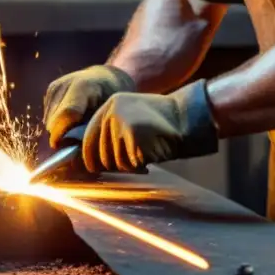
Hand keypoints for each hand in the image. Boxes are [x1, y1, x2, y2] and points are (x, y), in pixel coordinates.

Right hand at [43, 64, 135, 147]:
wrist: (106, 77)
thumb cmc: (112, 99)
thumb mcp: (108, 112)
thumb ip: (92, 129)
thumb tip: (75, 156)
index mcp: (83, 86)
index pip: (67, 114)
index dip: (62, 134)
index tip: (62, 149)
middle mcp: (65, 84)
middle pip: (54, 120)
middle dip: (61, 136)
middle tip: (75, 144)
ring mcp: (55, 86)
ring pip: (48, 121)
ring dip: (59, 130)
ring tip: (76, 129)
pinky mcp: (50, 90)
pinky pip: (48, 116)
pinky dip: (58, 123)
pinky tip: (72, 120)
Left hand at [82, 79, 218, 172]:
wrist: (186, 116)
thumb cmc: (160, 122)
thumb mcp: (130, 116)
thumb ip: (111, 131)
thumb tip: (90, 160)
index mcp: (109, 105)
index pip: (88, 139)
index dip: (90, 159)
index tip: (93, 169)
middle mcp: (112, 112)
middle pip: (101, 156)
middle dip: (116, 164)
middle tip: (134, 159)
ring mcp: (122, 123)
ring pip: (116, 163)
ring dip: (131, 165)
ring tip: (146, 151)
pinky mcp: (134, 136)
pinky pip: (131, 164)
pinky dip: (142, 165)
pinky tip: (152, 153)